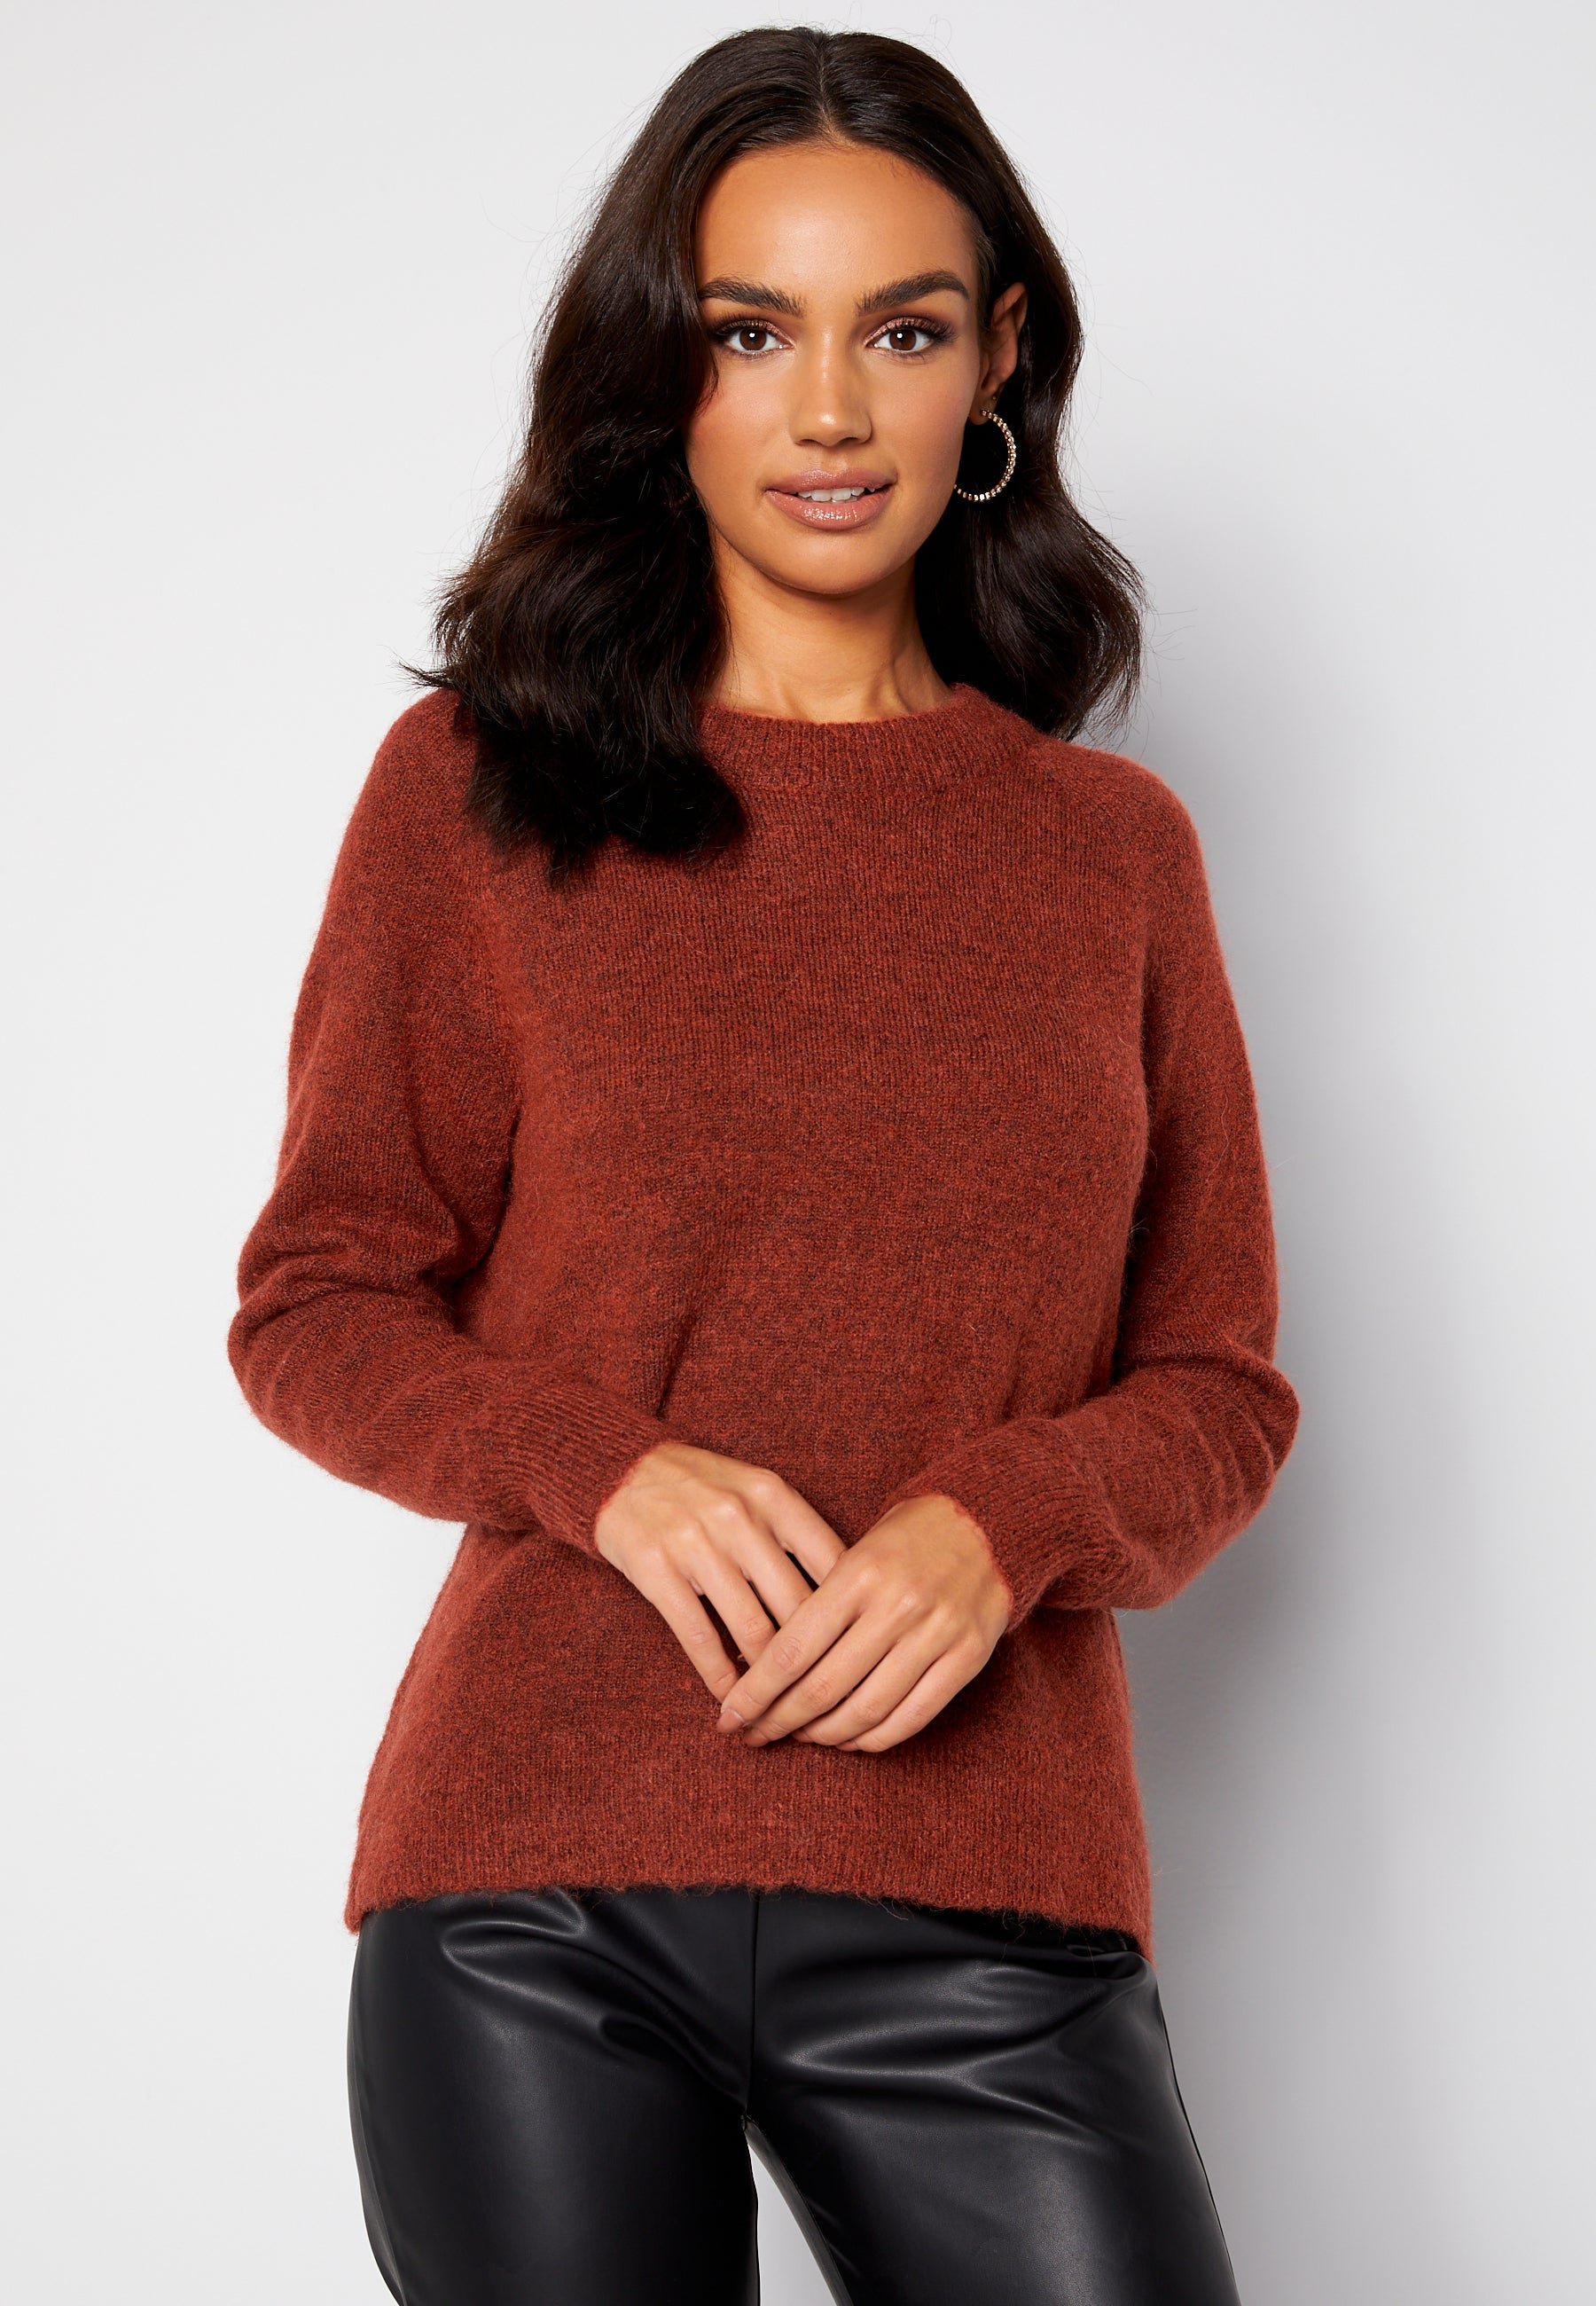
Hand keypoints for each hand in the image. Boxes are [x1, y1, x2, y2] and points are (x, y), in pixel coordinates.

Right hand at [593, 1441, 847, 1705]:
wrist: (620, 1469)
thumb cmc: (702, 1488)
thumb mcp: (756, 1491)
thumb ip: (798, 1535)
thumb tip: (847, 1602)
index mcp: (773, 1496)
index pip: (833, 1566)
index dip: (851, 1617)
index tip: (859, 1655)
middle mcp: (740, 1517)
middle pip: (797, 1607)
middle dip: (816, 1662)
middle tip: (826, 1699)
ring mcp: (696, 1542)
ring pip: (752, 1630)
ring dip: (769, 1681)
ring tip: (781, 1707)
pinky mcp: (656, 1569)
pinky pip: (700, 1637)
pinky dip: (720, 1677)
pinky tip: (732, 1698)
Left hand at [714, 1493, 1012, 1752]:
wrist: (989, 1519)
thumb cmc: (908, 1536)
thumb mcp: (855, 1550)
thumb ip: (818, 1604)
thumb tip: (764, 1668)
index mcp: (860, 1573)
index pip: (793, 1649)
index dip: (756, 1693)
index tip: (730, 1716)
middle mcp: (898, 1605)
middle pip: (824, 1687)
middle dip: (780, 1721)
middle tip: (755, 1734)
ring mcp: (936, 1634)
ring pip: (866, 1710)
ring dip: (825, 1735)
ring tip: (801, 1737)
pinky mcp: (967, 1657)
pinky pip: (912, 1717)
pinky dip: (874, 1739)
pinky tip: (850, 1739)